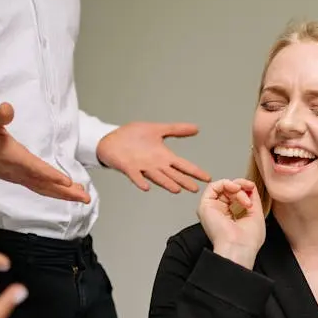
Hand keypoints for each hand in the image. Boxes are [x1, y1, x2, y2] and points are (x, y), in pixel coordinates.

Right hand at [0, 103, 90, 202]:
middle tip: (85, 198)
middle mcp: (17, 170)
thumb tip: (7, 109)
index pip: (34, 168)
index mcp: (12, 157)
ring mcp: (18, 176)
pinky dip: (54, 192)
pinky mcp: (18, 177)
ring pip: (43, 188)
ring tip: (82, 197)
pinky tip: (65, 192)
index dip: (50, 175)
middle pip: (44, 184)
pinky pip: (39, 188)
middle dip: (65, 192)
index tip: (66, 182)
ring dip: (63, 194)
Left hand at [96, 122, 211, 193]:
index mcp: (163, 156)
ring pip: (158, 177)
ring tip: (176, 189)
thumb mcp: (158, 129)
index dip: (195, 171)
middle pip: (173, 174)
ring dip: (166, 183)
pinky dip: (140, 181)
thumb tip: (196, 128)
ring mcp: (142, 166)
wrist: (110, 138)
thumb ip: (177, 130)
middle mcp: (155, 164)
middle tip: (195, 189)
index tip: (206, 177)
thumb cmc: (132, 136)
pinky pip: (135, 176)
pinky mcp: (128, 167)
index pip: (183, 165)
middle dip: (184, 181)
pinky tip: (146, 186)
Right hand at [197, 178, 264, 268]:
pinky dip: (226, 183)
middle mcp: (219, 212)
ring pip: (223, 187)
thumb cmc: (248, 240)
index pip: (235, 195)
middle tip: (250, 191)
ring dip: (237, 188)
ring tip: (244, 199)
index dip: (245, 189)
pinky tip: (235, 189)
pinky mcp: (205, 206)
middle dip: (242, 187)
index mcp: (230, 216)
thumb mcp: (256, 214)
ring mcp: (212, 209)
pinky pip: (213, 186)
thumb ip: (252, 198)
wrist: (239, 248)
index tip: (253, 189)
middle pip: (229, 189)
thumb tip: (250, 186)